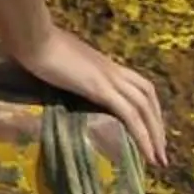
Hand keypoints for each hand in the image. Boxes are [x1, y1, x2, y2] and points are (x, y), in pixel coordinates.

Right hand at [8, 27, 167, 169]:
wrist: (32, 36)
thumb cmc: (36, 43)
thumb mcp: (59, 58)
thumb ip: (67, 67)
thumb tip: (59, 75)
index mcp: (103, 63)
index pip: (137, 84)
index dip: (148, 106)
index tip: (150, 128)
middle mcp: (112, 69)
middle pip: (148, 96)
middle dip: (157, 124)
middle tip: (161, 150)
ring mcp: (108, 78)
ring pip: (144, 107)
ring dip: (155, 133)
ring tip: (158, 157)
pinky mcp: (100, 89)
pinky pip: (130, 115)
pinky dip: (143, 135)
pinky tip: (147, 154)